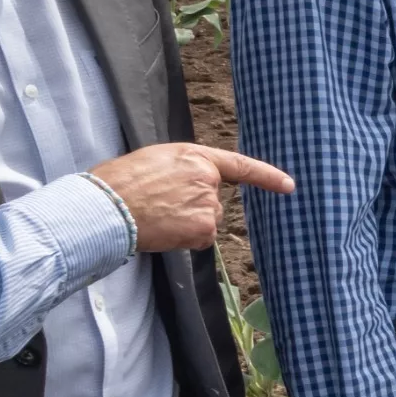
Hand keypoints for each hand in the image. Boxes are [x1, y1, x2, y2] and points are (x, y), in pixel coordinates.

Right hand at [90, 143, 293, 250]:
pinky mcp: (204, 227)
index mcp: (195, 157)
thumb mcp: (154, 161)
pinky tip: (164, 230)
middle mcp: (208, 179)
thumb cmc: (119, 182)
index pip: (239, 165)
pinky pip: (202, 239)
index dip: (266, 176)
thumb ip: (182, 171)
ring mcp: (208, 204)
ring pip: (207, 221)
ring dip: (187, 224)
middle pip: (214, 202)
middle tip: (159, 205)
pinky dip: (186, 239)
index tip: (289, 185)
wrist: (107, 205)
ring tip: (156, 215)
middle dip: (192, 209)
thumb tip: (186, 187)